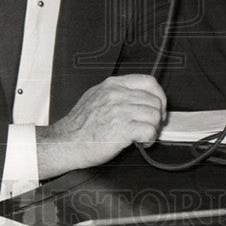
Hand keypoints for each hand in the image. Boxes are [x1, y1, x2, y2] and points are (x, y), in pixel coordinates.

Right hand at [36, 75, 165, 177]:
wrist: (65, 143)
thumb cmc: (79, 126)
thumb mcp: (96, 97)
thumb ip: (117, 93)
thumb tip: (139, 98)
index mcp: (113, 85)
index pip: (148, 82)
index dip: (159, 95)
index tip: (159, 106)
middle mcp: (117, 95)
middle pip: (154, 101)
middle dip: (157, 117)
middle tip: (150, 126)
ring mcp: (120, 111)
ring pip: (154, 116)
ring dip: (153, 129)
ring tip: (143, 136)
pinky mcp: (122, 129)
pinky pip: (149, 131)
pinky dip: (149, 139)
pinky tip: (140, 142)